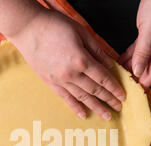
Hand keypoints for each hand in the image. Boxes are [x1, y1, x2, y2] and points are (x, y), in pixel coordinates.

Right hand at [9, 10, 125, 119]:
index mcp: (81, 60)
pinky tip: (84, 115)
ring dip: (96, 107)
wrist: (27, 29)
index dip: (114, 88)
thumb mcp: (81, 32)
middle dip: (109, 99)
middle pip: (95, 90)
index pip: (103, 78)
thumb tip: (109, 64)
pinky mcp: (50, 83)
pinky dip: (76, 107)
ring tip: (107, 116)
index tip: (122, 95)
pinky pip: (66, 98)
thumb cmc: (54, 25)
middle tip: (118, 107)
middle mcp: (71, 74)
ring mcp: (60, 80)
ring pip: (82, 97)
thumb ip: (97, 50)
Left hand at [119, 0, 150, 87]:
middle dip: (134, 76)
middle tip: (119, 82)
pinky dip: (130, 56)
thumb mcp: (149, 31)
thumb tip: (137, 71)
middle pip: (148, 69)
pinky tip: (120, 61)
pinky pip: (139, 50)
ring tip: (117, 73)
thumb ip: (142, 52)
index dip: (141, 83)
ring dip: (130, 66)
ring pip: (142, 60)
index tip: (129, 90)